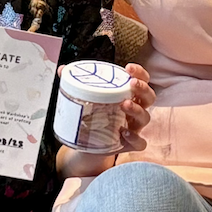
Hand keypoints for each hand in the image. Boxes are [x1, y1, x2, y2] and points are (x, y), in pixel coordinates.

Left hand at [57, 62, 154, 178]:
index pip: (143, 80)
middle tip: (131, 84)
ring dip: (137, 109)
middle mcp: (135, 110)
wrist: (88, 144)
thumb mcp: (88, 99)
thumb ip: (77, 83)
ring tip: (124, 104)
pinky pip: (139, 142)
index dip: (140, 73)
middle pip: (149, 97)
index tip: (128, 68)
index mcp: (129, 95)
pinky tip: (123, 132)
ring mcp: (135, 127)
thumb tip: (62, 69)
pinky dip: (134, 137)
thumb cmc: (94, 116)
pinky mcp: (130, 144)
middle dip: (142, 88)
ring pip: (145, 117)